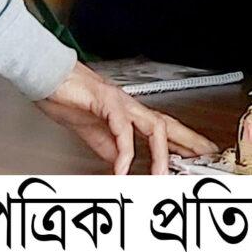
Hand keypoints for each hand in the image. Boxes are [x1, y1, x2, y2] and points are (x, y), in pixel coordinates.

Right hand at [34, 62, 216, 174]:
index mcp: (128, 112)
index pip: (163, 128)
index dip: (182, 141)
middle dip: (188, 141)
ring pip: (153, 126)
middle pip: (167, 124)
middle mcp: (130, 106)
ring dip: (159, 153)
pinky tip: (122, 168)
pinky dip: (124, 151)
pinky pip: (122, 129)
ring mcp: (120, 103)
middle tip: (204, 156)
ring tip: (160, 175)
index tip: (198, 154)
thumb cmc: (68, 96)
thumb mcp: (92, 131)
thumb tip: (122, 163)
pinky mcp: (106, 102)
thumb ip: (108, 146)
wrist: (47, 76)